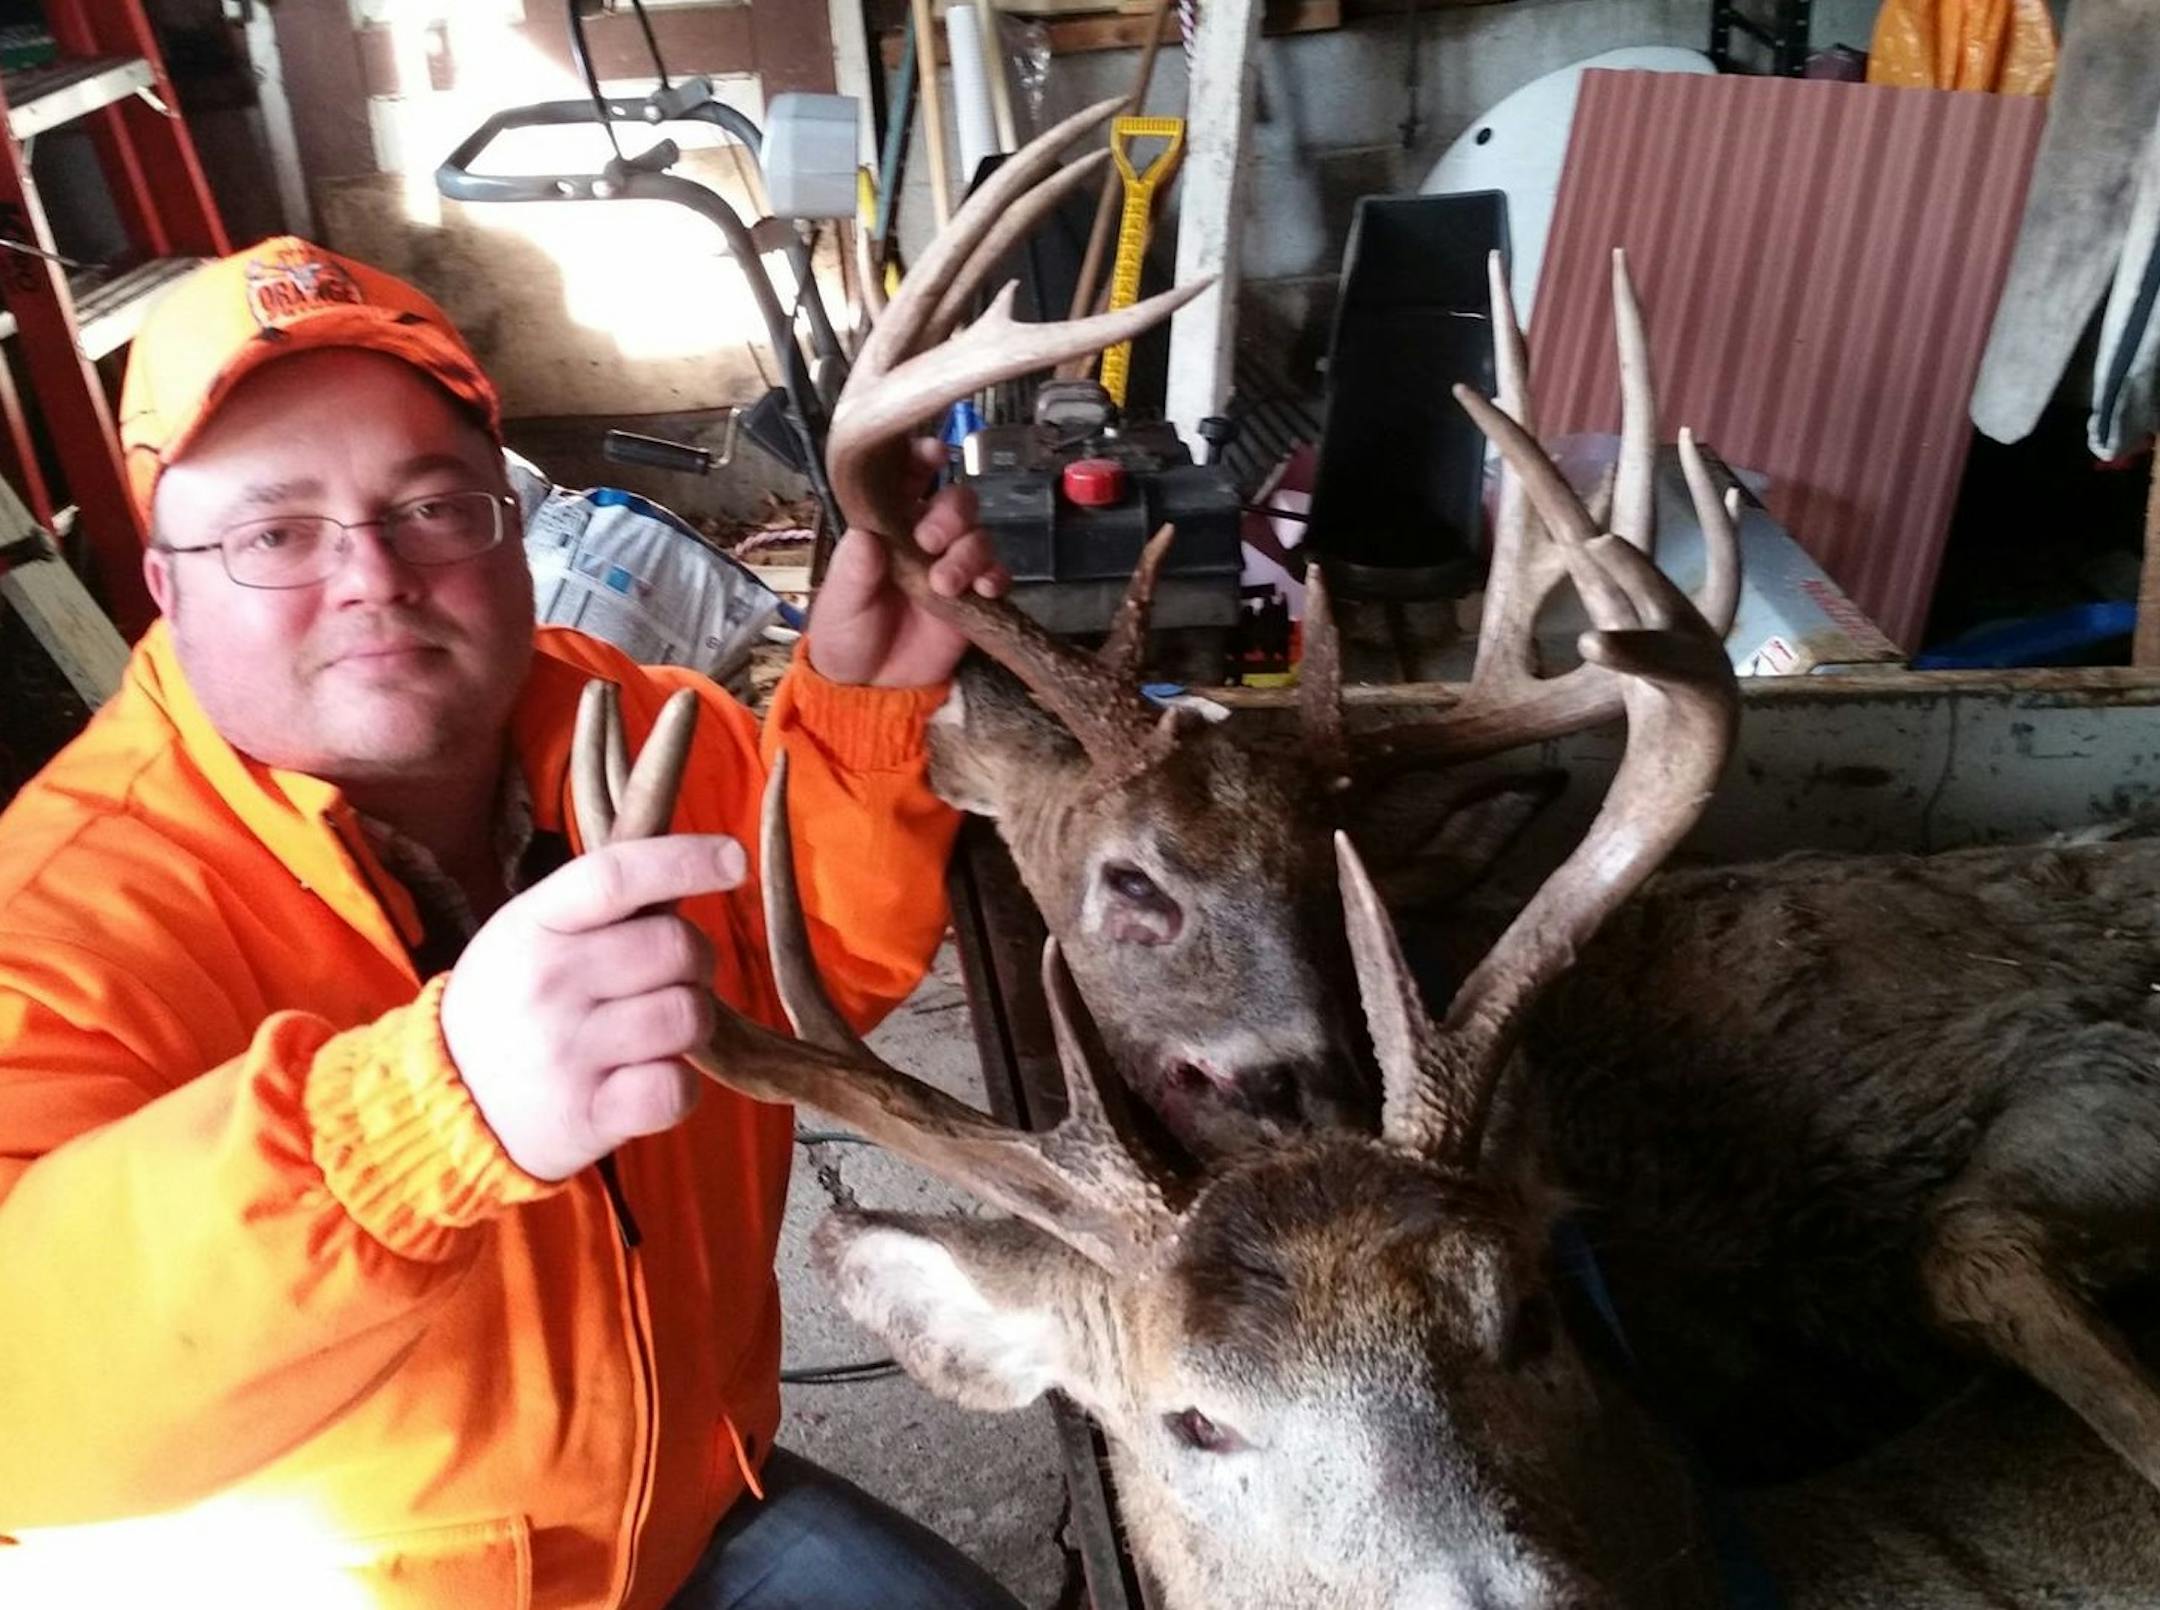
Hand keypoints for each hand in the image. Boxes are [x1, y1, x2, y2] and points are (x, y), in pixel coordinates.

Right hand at [439, 835, 745, 1180]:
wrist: (447, 1106)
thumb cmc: (512, 1004)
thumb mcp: (529, 935)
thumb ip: (602, 906)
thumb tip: (696, 867)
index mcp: (534, 923)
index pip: (617, 875)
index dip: (685, 860)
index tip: (734, 858)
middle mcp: (548, 981)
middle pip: (677, 947)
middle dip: (696, 963)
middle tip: (672, 980)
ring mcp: (567, 1052)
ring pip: (689, 1016)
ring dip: (692, 1025)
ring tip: (655, 1034)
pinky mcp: (587, 1115)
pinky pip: (678, 1089)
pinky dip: (679, 1087)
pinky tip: (647, 1081)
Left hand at [806, 438, 1011, 687]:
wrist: (871, 689)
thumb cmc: (846, 635)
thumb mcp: (839, 601)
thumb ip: (854, 569)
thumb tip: (867, 536)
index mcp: (887, 525)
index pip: (909, 478)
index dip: (921, 459)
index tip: (931, 456)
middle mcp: (924, 538)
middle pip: (955, 502)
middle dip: (949, 514)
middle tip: (929, 541)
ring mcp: (953, 565)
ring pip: (979, 535)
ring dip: (968, 552)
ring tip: (944, 584)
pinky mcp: (975, 597)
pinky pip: (998, 575)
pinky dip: (996, 576)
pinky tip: (984, 590)